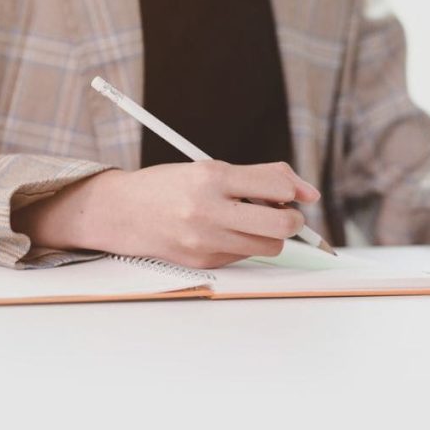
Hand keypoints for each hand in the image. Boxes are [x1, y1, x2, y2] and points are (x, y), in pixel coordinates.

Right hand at [13, 161, 320, 268]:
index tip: (294, 192)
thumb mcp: (211, 168)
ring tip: (251, 221)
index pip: (277, 185)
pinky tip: (226, 232)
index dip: (295, 189)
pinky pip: (246, 256)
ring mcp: (205, 240)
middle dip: (294, 219)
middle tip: (284, 212)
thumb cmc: (170, 186)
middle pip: (282, 224)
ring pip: (270, 246)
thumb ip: (261, 177)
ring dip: (271, 234)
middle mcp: (208, 209)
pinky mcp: (204, 261)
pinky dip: (246, 244)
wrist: (121, 212)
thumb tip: (309, 193)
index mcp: (211, 176)